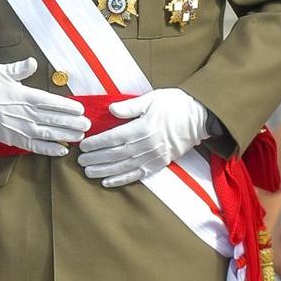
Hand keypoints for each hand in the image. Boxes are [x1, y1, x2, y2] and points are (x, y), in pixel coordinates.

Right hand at [0, 58, 89, 156]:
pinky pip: (33, 146)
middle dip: (71, 123)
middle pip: (51, 119)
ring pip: (46, 134)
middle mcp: (21, 113)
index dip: (66, 106)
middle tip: (88, 125)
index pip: (48, 102)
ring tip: (81, 137)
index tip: (80, 109)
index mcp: (20, 95)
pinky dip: (48, 150)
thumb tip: (33, 63)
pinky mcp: (11, 139)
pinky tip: (62, 151)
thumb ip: (17, 69)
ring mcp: (16, 128)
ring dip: (65, 136)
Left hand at [77, 89, 209, 187]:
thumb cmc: (176, 105)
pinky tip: (107, 182)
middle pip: (114, 155)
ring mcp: (152, 157)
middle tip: (80, 161)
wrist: (200, 119)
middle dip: (95, 159)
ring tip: (88, 172)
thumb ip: (130, 106)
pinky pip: (137, 175)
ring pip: (123, 167)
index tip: (83, 145)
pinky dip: (121, 180)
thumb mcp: (152, 98)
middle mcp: (145, 145)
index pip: (113, 138)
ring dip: (104, 171)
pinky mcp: (158, 164)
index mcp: (142, 128)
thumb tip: (110, 110)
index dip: (96, 143)